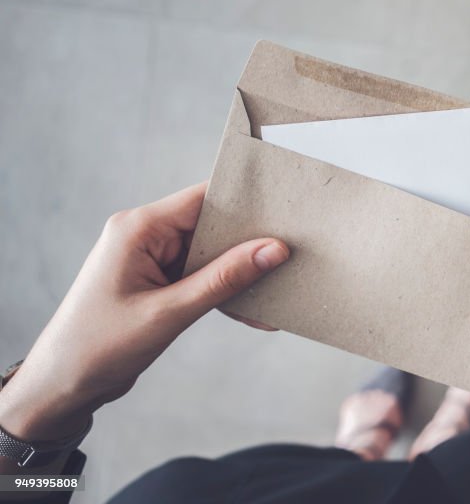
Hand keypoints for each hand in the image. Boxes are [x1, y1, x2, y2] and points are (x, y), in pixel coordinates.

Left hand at [0, 183, 289, 447]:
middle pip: (212, 224)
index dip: (246, 202)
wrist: (61, 387)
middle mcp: (145, 235)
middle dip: (250, 242)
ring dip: (242, 272)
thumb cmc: (98, 347)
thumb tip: (272, 250)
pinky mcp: (158, 281)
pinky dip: (226, 292)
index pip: (203, 198)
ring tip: (278, 287)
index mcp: (139, 228)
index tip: (286, 211)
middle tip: (292, 254)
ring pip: (211, 253)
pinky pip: (203, 276)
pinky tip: (254, 311)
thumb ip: (223, 279)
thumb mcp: (169, 312)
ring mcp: (152, 258)